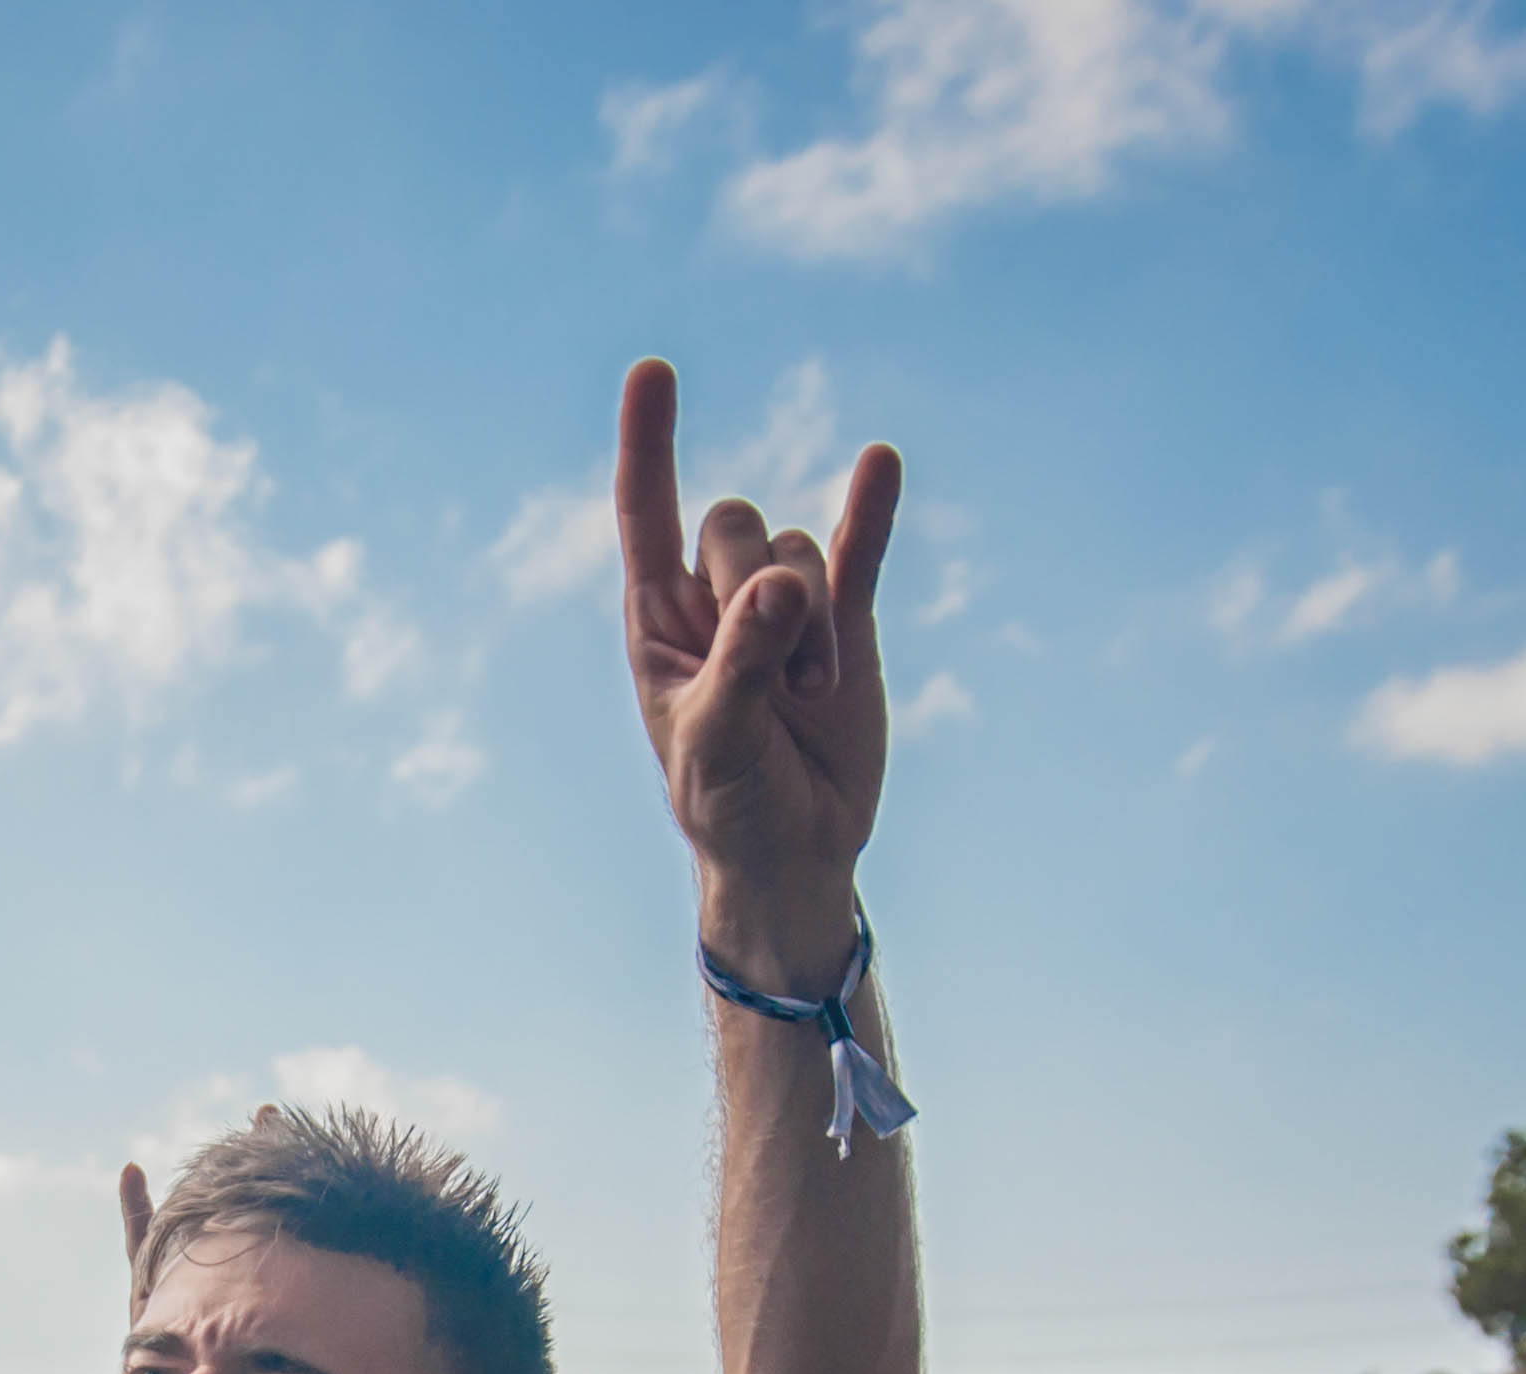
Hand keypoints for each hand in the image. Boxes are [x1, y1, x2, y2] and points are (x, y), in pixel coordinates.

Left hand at [615, 359, 898, 975]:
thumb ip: (743, 661)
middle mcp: (718, 598)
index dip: (651, 443)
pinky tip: (879, 463)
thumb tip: (782, 583)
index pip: (646, 512)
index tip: (654, 371)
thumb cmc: (730, 803)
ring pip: (801, 552)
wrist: (796, 851)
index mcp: (658, 620)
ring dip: (814, 626)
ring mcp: (786, 605)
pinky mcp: (847, 623)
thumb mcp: (717, 741)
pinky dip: (869, 509)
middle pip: (737, 526)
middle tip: (778, 684)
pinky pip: (859, 550)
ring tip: (810, 700)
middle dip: (760, 593)